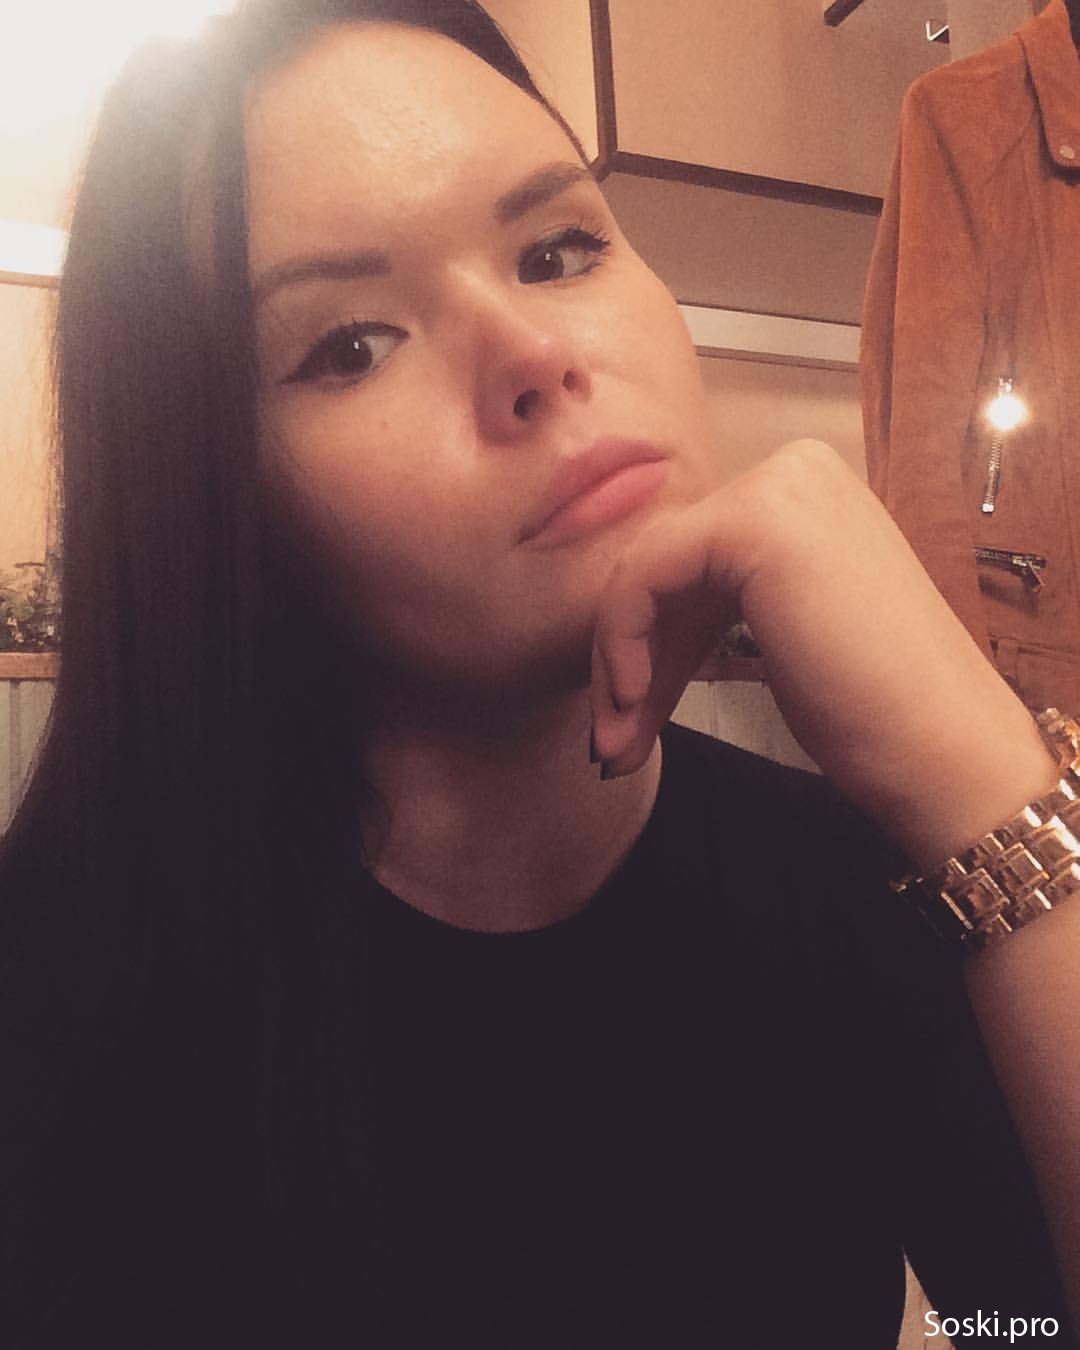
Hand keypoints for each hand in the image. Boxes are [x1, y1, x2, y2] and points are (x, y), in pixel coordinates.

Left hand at [589, 440, 1055, 868]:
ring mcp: (778, 490)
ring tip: (616, 747)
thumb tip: (629, 634)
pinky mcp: (754, 522)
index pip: (693, 566)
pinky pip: (645, 574)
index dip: (649, 649)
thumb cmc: (875, 711)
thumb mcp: (780, 637)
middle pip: (667, 569)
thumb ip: (714, 610)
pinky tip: (634, 701)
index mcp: (806, 498)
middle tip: (613, 744)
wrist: (944, 747)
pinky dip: (624, 641)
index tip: (630, 725)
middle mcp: (793, 475)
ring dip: (620, 666)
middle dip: (631, 663)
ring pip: (646, 573)